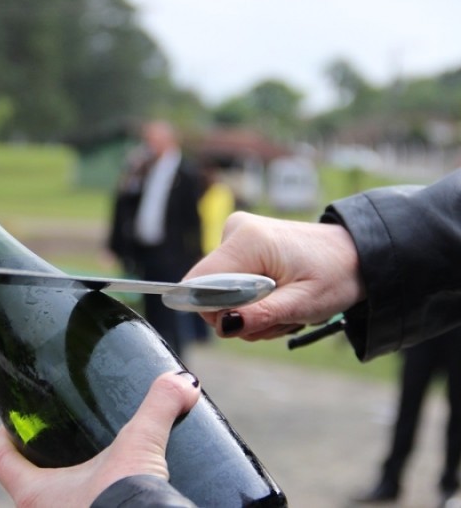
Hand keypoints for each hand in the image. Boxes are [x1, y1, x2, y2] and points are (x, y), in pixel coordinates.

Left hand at [0, 371, 200, 506]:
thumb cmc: (125, 500)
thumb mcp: (140, 446)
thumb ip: (158, 408)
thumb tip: (182, 382)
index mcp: (35, 493)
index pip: (3, 460)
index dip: (5, 437)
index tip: (12, 421)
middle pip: (26, 482)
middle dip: (42, 460)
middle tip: (58, 437)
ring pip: (51, 502)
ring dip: (65, 485)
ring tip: (87, 463)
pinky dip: (87, 500)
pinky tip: (109, 490)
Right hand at [186, 211, 365, 339]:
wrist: (357, 254)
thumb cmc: (336, 275)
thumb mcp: (302, 304)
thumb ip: (261, 316)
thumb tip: (224, 326)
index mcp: (247, 241)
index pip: (198, 284)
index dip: (215, 311)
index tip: (250, 321)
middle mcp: (234, 230)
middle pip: (209, 291)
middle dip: (240, 315)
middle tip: (279, 317)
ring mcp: (236, 234)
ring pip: (220, 291)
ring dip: (250, 311)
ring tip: (284, 307)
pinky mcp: (241, 243)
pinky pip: (230, 282)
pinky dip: (251, 299)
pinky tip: (278, 297)